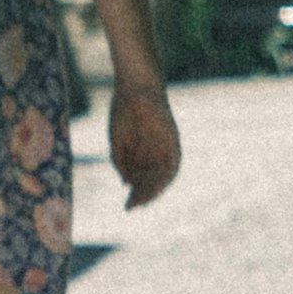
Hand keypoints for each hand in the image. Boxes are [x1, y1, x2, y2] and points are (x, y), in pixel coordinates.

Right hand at [105, 76, 181, 207]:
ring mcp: (166, 145)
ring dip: (153, 189)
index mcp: (142, 152)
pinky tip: (157, 186)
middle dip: (143, 195)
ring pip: (163, 175)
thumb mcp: (118, 140)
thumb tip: (126, 184)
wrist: (135, 86)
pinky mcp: (174, 139)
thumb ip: (121, 162)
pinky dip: (166, 176)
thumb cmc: (123, 110)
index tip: (127, 206)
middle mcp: (157, 151)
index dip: (137, 194)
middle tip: (131, 207)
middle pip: (153, 180)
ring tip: (142, 200)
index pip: (143, 179)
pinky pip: (174, 162)